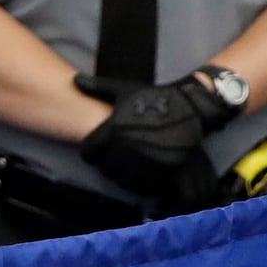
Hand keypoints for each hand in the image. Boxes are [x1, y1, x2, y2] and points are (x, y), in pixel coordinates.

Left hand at [74, 71, 223, 205]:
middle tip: (116, 162)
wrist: (192, 106)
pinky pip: (146, 186)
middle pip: (106, 169)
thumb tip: (75, 80)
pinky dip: (142, 185)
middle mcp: (128, 145)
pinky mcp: (165, 169)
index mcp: (114, 128)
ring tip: (129, 170)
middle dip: (108, 167)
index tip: (99, 152)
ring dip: (124, 178)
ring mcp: (147, 159)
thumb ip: (99, 88)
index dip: (91, 154)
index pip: (89, 152)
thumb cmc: (155, 98)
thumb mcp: (126, 90)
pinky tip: (143, 176)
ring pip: (124, 181)